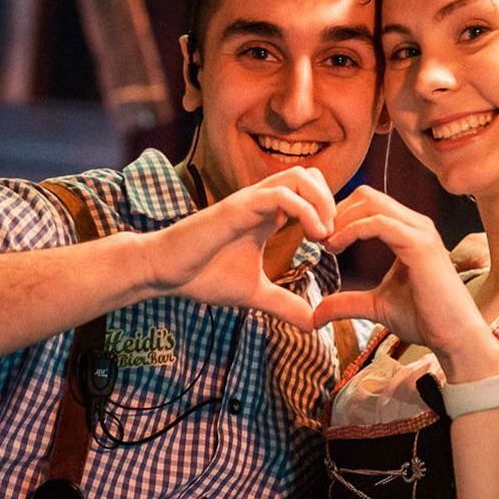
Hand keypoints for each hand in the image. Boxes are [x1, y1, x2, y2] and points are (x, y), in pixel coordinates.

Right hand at [142, 166, 334, 329]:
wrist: (165, 272)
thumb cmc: (203, 276)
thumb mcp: (254, 293)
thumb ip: (284, 304)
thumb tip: (312, 324)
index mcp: (266, 214)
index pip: (310, 191)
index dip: (329, 213)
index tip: (332, 245)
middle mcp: (261, 201)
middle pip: (311, 175)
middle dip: (332, 202)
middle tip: (333, 237)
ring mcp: (250, 201)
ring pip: (300, 176)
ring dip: (322, 202)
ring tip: (325, 234)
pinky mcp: (238, 208)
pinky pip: (280, 195)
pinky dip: (305, 210)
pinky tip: (313, 237)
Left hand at [314, 187, 498, 381]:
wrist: (454, 337)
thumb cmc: (424, 319)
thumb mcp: (375, 307)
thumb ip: (347, 302)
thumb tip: (315, 313)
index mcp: (408, 231)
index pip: (368, 203)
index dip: (339, 216)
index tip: (319, 240)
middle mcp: (415, 224)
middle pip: (366, 195)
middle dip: (335, 212)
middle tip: (317, 238)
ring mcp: (419, 231)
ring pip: (371, 202)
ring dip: (340, 219)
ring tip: (324, 243)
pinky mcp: (419, 244)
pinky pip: (378, 222)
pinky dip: (351, 230)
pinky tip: (335, 247)